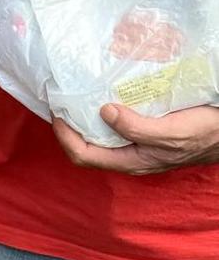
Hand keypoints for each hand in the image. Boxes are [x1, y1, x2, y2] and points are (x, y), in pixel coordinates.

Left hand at [53, 103, 218, 173]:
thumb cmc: (202, 134)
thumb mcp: (169, 132)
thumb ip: (136, 128)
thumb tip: (104, 112)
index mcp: (130, 161)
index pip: (83, 155)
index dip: (64, 136)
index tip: (57, 112)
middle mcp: (128, 156)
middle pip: (85, 148)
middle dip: (67, 129)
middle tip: (60, 103)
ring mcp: (135, 147)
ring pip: (97, 138)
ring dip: (82, 121)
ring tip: (74, 99)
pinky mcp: (143, 135)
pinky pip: (112, 128)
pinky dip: (100, 115)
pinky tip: (101, 98)